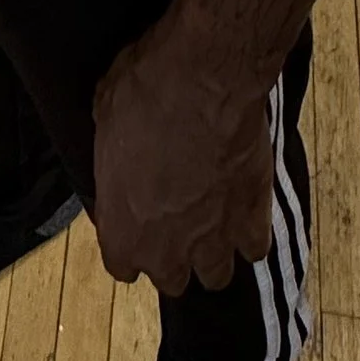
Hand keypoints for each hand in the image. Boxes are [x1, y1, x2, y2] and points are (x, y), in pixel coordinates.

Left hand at [90, 18, 273, 293]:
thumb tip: (121, 156)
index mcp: (122, 232)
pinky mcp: (253, 220)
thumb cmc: (143, 95)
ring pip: (216, 275)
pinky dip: (250, 234)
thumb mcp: (104, 121)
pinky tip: (244, 212)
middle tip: (175, 220)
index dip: (128, 242)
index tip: (134, 219)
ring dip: (212, 254)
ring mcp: (214, 240)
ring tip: (213, 223)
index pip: (121, 266)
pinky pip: (255, 248)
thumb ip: (113, 161)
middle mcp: (167, 251)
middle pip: (171, 280)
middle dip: (172, 256)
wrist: (205, 80)